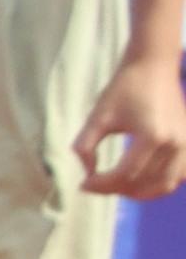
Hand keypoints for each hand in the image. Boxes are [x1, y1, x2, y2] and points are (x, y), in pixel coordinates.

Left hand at [86, 50, 185, 200]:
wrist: (153, 67)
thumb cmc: (123, 89)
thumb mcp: (97, 116)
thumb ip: (85, 147)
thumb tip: (87, 173)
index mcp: (152, 136)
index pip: (125, 174)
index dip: (101, 184)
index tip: (83, 183)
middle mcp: (175, 143)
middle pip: (146, 184)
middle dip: (117, 190)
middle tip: (96, 185)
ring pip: (166, 185)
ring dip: (140, 192)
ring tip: (116, 185)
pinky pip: (180, 175)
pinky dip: (160, 184)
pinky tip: (139, 181)